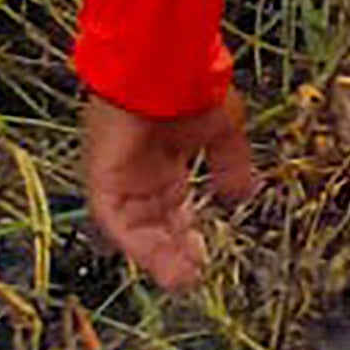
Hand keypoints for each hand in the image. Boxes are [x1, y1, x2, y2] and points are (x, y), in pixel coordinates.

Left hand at [84, 93, 259, 292]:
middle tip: (194, 276)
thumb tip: (244, 194)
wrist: (161, 70)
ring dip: (158, 256)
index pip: (175, 210)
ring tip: (183, 279)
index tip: (207, 256)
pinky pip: (118, 222)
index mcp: (166, 164)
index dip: (189, 234)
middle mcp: (141, 177)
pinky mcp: (105, 181)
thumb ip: (230, 166)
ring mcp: (122, 179)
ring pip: (137, 230)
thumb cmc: (190, 90)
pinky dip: (139, 244)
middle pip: (156, 224)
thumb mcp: (223, 132)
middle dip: (174, 251)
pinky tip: (163, 262)